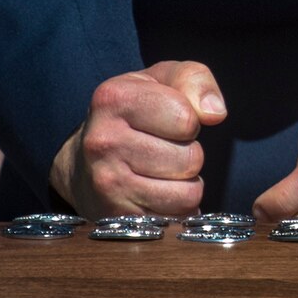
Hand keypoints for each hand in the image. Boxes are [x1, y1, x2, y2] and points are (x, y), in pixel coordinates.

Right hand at [49, 60, 225, 217]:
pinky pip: (175, 218)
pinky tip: (156, 193)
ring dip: (186, 184)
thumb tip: (215, 112)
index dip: (191, 121)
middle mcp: (103, 142)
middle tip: (166, 149)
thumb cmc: (135, 114)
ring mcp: (106, 184)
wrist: (82, 163)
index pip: (187, 119)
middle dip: (189, 154)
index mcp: (114, 99)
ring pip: (187, 193)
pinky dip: (175, 209)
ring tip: (162, 171)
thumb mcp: (163, 80)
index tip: (171, 121)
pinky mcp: (115, 217)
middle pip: (191, 159)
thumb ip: (195, 79)